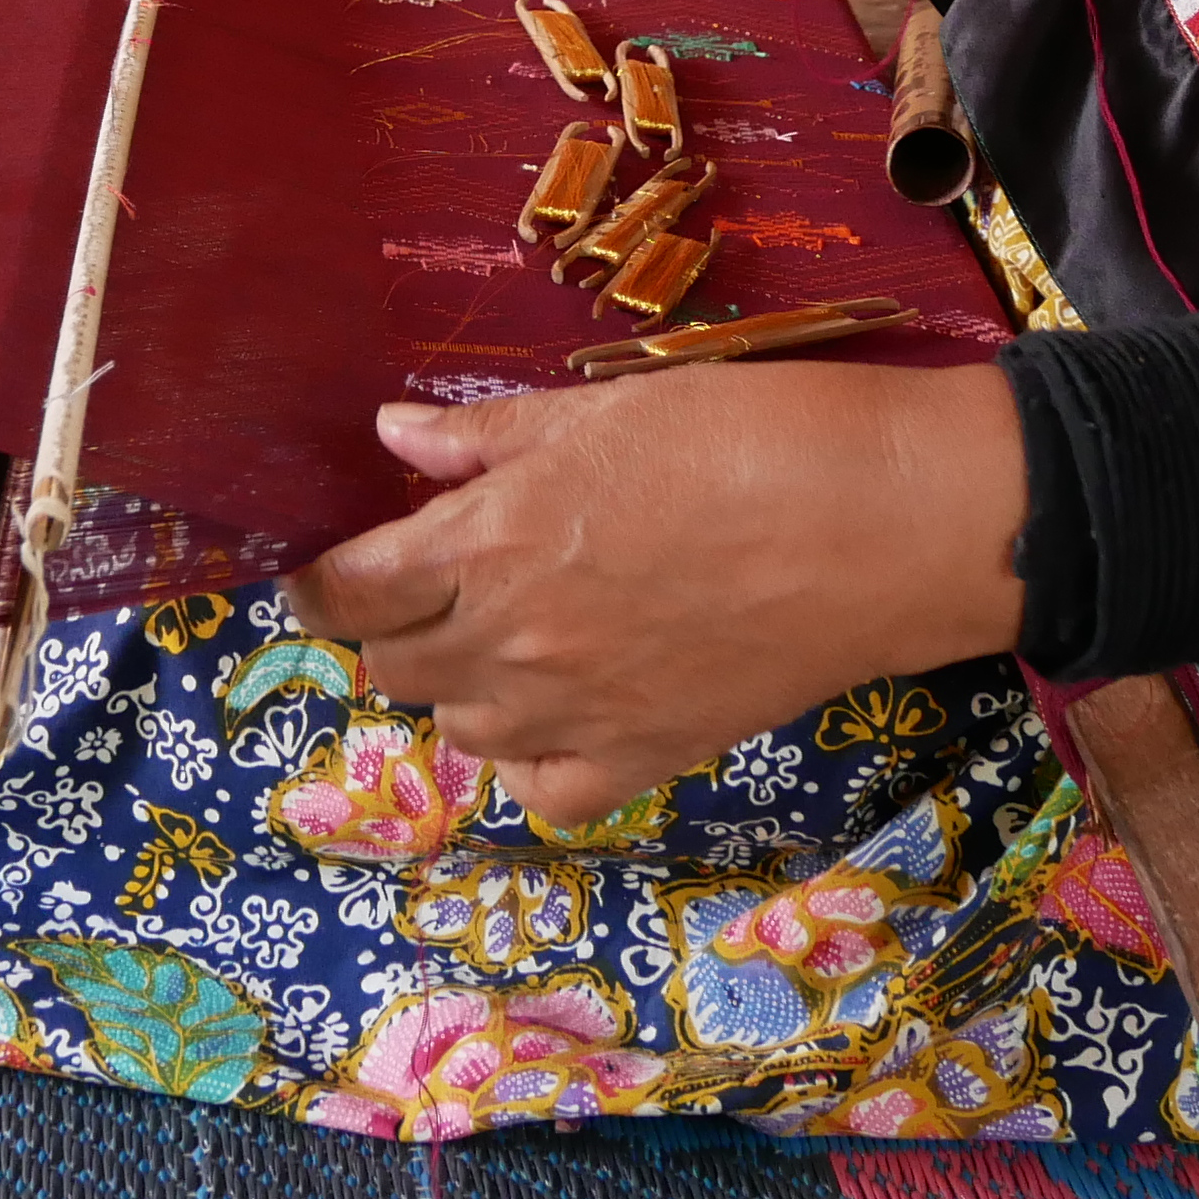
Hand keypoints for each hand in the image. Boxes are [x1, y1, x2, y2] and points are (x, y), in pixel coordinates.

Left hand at [282, 359, 1027, 826]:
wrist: (880, 523)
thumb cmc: (747, 434)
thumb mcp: (606, 407)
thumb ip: (489, 437)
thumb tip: (393, 435)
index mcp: (488, 541)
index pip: (347, 592)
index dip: (319, 585)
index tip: (322, 573)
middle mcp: (511, 639)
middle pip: (392, 666)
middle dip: (386, 629)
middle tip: (421, 590)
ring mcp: (574, 712)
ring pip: (460, 729)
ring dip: (456, 688)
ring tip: (496, 639)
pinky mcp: (645, 758)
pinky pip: (546, 792)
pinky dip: (532, 761)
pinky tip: (555, 715)